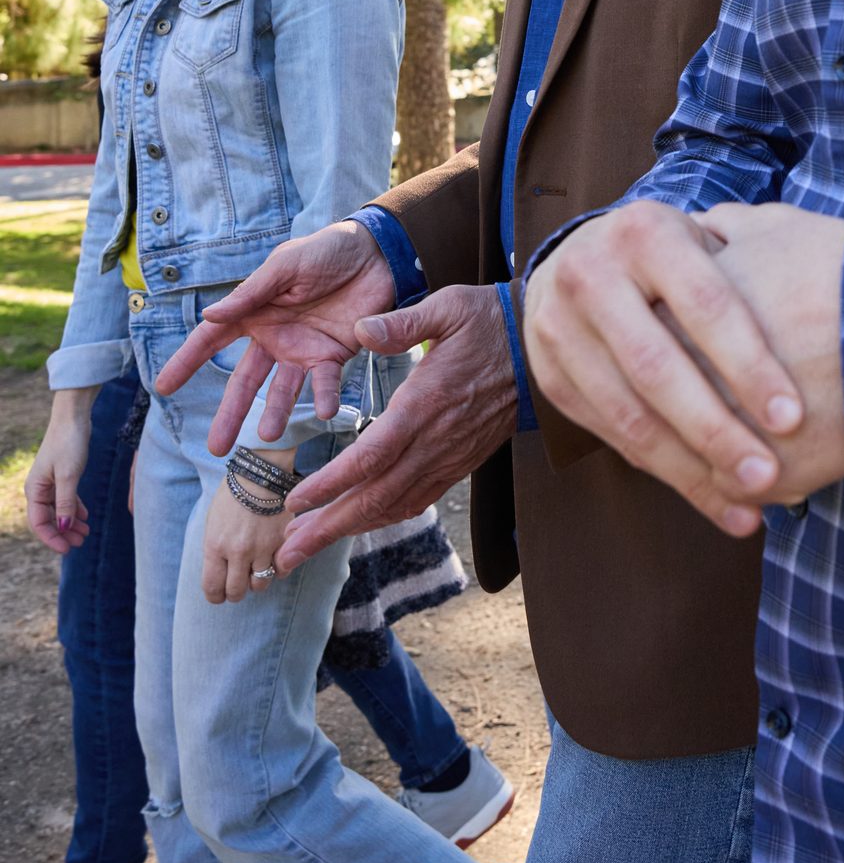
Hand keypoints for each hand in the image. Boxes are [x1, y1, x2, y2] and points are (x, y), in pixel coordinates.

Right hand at [24, 391, 95, 554]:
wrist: (73, 416)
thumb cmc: (69, 443)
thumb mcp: (69, 475)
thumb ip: (67, 502)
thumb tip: (65, 527)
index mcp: (35, 490)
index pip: (39, 523)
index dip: (52, 538)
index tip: (68, 549)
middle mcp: (39, 488)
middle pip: (48, 519)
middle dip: (63, 533)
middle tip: (81, 543)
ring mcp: (50, 482)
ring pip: (58, 510)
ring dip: (70, 523)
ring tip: (86, 533)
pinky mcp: (62, 475)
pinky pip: (65, 498)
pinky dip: (74, 509)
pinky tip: (85, 517)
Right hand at [156, 221, 396, 452]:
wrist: (378, 253)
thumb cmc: (326, 251)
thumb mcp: (286, 266)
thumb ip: (251, 293)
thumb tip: (209, 315)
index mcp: (254, 312)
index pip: (212, 340)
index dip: (187, 361)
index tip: (163, 386)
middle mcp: (274, 337)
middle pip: (245, 381)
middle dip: (231, 413)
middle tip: (216, 448)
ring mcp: (303, 349)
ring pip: (283, 390)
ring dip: (276, 413)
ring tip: (269, 437)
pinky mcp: (334, 355)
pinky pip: (325, 382)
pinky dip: (324, 397)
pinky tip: (325, 412)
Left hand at [202, 446, 297, 602]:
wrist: (261, 472)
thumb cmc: (232, 494)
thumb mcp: (213, 522)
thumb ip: (215, 551)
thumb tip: (219, 575)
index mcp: (215, 545)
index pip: (212, 588)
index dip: (215, 596)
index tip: (219, 595)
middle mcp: (238, 551)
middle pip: (236, 592)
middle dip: (235, 593)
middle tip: (238, 585)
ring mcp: (263, 547)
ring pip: (260, 584)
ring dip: (257, 581)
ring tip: (256, 570)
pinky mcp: (283, 541)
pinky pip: (281, 570)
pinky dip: (277, 570)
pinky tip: (273, 559)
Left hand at [274, 285, 519, 574]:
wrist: (538, 351)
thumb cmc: (490, 322)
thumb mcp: (447, 308)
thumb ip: (402, 323)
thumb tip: (361, 328)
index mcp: (425, 404)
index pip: (372, 457)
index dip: (332, 484)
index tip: (296, 502)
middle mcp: (435, 441)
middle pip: (376, 496)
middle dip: (328, 527)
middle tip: (286, 553)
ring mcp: (449, 457)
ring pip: (394, 505)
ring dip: (350, 529)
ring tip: (308, 544)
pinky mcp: (459, 462)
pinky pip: (418, 500)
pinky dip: (384, 517)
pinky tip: (359, 523)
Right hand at [522, 199, 843, 535]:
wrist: (570, 259)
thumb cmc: (674, 256)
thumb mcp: (706, 238)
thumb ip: (751, 260)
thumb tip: (842, 294)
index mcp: (646, 233)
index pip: (705, 305)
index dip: (749, 364)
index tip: (794, 417)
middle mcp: (592, 274)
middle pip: (658, 367)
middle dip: (716, 429)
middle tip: (768, 475)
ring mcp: (559, 327)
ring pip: (628, 414)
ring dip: (691, 471)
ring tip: (751, 504)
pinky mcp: (549, 375)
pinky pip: (612, 437)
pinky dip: (667, 476)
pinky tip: (718, 503)